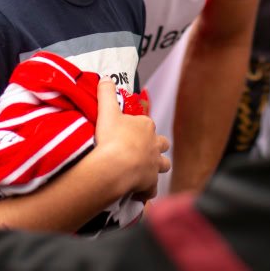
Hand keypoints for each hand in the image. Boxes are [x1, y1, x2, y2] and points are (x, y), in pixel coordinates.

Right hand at [93, 78, 170, 197]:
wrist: (116, 165)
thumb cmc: (112, 137)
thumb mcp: (106, 111)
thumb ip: (106, 93)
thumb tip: (105, 78)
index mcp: (145, 126)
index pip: (147, 124)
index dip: (139, 128)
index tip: (127, 132)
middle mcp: (154, 145)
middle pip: (162, 143)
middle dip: (156, 146)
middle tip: (141, 150)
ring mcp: (154, 165)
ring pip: (164, 165)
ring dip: (156, 167)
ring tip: (143, 170)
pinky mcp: (150, 183)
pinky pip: (151, 189)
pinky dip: (146, 190)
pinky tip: (137, 192)